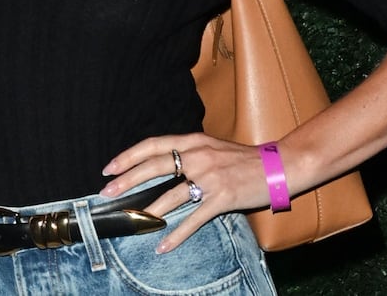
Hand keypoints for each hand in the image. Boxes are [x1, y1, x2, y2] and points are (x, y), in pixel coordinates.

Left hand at [99, 133, 268, 252]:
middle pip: (154, 167)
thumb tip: (159, 167)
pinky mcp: (222, 198)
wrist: (279, 165)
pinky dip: (176, 234)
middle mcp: (198, 155)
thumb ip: (188, 153)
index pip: (153, 145)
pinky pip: (193, 219)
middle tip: (108, 192)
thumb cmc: (243, 159)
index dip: (128, 156)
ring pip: (171, 196)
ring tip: (132, 221)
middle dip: (128, 180)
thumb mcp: (212, 148)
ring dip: (149, 211)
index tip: (109, 168)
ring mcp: (210, 177)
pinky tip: (163, 245)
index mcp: (194, 141)